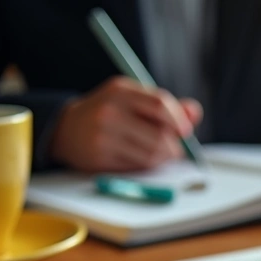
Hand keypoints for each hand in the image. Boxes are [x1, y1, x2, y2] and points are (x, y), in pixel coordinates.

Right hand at [50, 76, 202, 172]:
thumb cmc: (108, 112)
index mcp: (121, 92)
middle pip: (159, 135)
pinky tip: (139, 158)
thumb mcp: (131, 99)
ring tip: (159, 154)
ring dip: (162, 158)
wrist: (66, 128)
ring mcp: (103, 137)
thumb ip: (163, 105)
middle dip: (174, 146)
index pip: (159, 104)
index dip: (179, 120)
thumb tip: (194, 114)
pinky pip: (136, 168)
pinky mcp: (100, 159)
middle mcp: (110, 112)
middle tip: (176, 149)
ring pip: (150, 155)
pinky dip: (145, 166)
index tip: (186, 132)